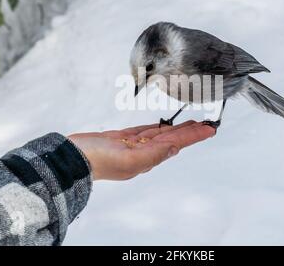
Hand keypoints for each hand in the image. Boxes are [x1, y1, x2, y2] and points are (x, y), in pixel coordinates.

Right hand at [68, 121, 215, 180]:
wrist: (72, 157)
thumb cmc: (98, 160)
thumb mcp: (129, 160)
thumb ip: (153, 154)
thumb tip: (175, 149)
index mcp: (147, 158)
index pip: (176, 144)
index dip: (194, 136)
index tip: (210, 129)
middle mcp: (143, 152)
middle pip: (172, 138)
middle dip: (189, 131)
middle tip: (206, 124)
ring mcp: (132, 145)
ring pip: (160, 134)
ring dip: (176, 129)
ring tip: (191, 123)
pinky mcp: (122, 138)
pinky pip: (144, 131)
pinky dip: (156, 128)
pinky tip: (164, 126)